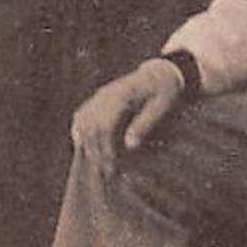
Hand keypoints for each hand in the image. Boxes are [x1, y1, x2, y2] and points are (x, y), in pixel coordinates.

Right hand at [70, 58, 184, 170]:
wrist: (162, 73)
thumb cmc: (165, 91)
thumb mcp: (162, 106)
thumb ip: (145, 124)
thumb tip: (130, 145)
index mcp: (122, 95)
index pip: (104, 126)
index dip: (105, 148)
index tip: (111, 166)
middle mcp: (106, 94)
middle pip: (91, 126)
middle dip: (95, 151)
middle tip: (104, 173)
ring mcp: (100, 95)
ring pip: (82, 122)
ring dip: (86, 144)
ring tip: (95, 164)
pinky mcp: (98, 99)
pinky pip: (82, 116)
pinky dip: (80, 132)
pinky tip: (83, 147)